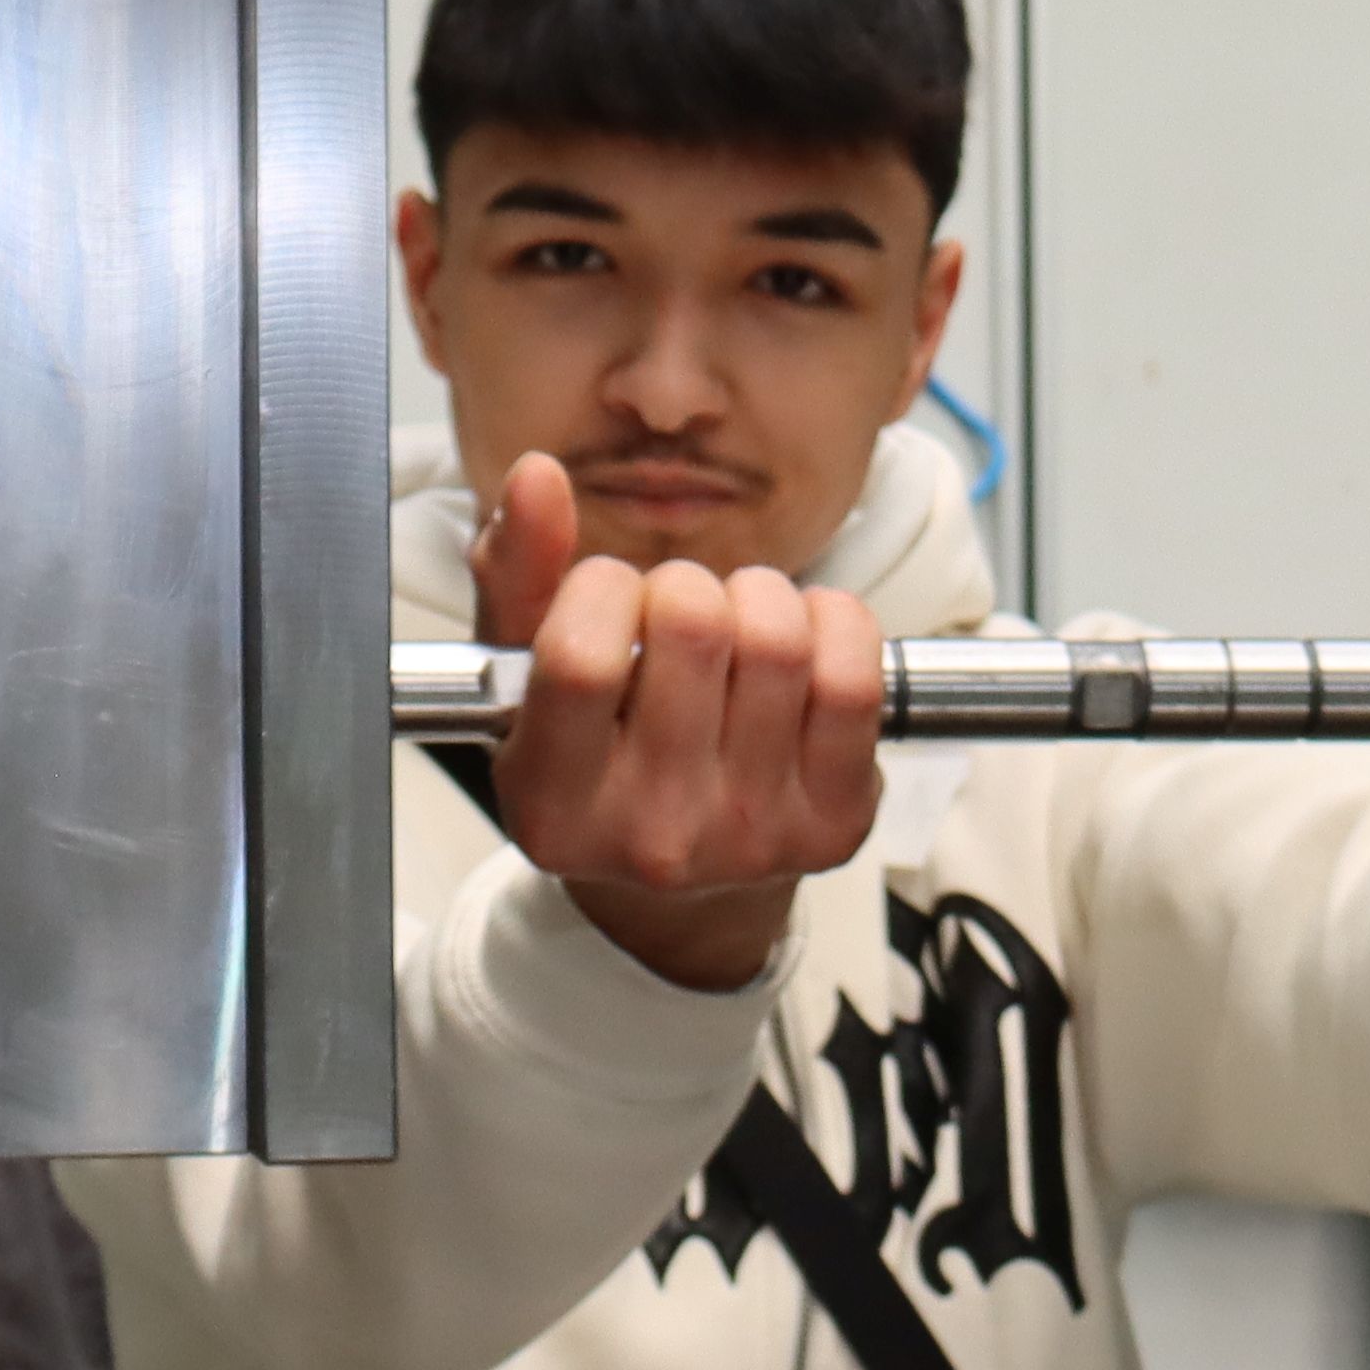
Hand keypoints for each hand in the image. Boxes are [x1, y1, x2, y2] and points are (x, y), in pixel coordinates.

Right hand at [473, 451, 880, 992]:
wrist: (683, 893)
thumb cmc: (600, 758)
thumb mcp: (527, 681)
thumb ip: (515, 575)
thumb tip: (537, 476)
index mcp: (555, 804)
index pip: (582, 657)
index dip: (602, 589)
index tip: (609, 595)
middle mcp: (651, 834)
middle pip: (695, 628)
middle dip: (687, 585)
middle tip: (679, 610)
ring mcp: (750, 833)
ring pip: (779, 638)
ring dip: (761, 596)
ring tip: (737, 622)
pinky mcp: (833, 823)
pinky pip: (854, 675)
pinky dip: (835, 622)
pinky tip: (804, 637)